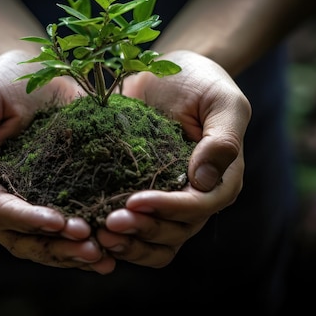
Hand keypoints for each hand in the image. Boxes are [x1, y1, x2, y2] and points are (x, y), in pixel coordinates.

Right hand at [0, 50, 115, 273]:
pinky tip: (112, 247)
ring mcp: (30, 201)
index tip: (58, 222)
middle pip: (24, 238)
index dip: (28, 220)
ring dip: (73, 253)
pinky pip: (68, 227)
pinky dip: (86, 240)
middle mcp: (0, 200)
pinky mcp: (57, 194)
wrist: (32, 71)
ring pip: (47, 242)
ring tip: (104, 257)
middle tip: (90, 249)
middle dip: (56, 247)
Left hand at [96, 50, 250, 266]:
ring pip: (156, 242)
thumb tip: (205, 180)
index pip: (198, 206)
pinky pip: (135, 230)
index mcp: (221, 180)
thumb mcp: (223, 101)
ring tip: (100, 234)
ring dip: (130, 243)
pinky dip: (119, 238)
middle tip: (109, 222)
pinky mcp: (141, 196)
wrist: (166, 72)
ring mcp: (168, 200)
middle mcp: (197, 198)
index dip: (168, 209)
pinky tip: (92, 231)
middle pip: (175, 232)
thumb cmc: (200, 82)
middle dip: (143, 230)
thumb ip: (223, 140)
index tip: (135, 202)